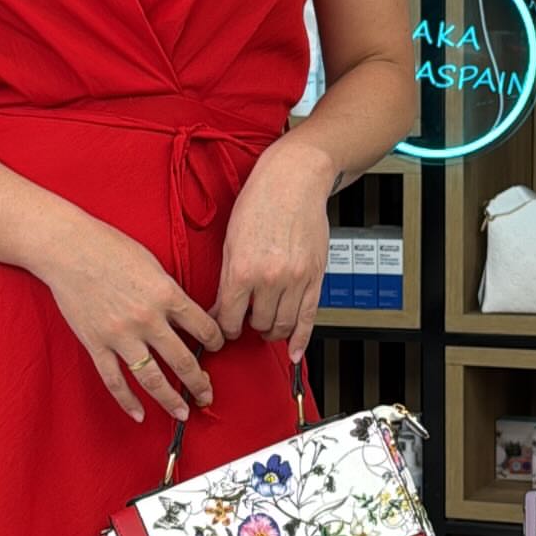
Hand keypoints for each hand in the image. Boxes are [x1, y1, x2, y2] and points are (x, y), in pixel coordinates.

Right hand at [40, 213, 224, 422]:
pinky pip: (114, 381)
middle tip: (207, 395)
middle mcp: (147, 319)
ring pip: (152, 379)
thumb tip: (185, 317)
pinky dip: (127, 401)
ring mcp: (120, 335)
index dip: (215, 341)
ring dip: (171, 400)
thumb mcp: (152, 264)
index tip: (217, 348)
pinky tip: (140, 414)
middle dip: (199, 382)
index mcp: (166, 295)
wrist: (67, 247)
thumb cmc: (109, 247)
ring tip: (182, 413)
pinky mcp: (96, 344)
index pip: (203, 327)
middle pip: (183, 361)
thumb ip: (170, 292)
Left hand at [210, 139, 332, 362]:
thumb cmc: (259, 204)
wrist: (293, 182)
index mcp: (242, 270)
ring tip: (265, 322)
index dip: (223, 328)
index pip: (228, 318)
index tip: (223, 329)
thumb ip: (228, 280)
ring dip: (271, 330)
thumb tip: (220, 310)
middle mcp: (269, 279)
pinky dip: (300, 340)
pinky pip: (308, 319)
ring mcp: (295, 281)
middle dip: (248, 326)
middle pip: (256, 325)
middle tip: (246, 321)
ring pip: (281, 325)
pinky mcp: (314, 278)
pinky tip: (293, 353)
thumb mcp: (231, 241)